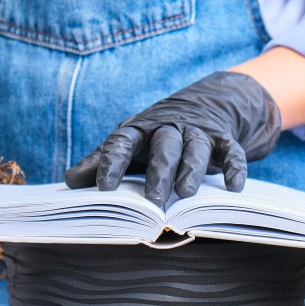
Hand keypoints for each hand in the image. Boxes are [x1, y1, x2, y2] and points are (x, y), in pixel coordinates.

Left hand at [64, 71, 281, 205]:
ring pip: (195, 148)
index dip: (111, 164)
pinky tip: (232, 187)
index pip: (121, 142)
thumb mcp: (127, 144)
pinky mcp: (223, 139)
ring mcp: (197, 132)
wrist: (202, 106)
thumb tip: (70, 183)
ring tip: (186, 194)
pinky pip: (231, 151)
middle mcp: (167, 127)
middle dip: (158, 172)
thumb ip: (100, 162)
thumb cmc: (153, 136)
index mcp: (138, 129)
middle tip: (153, 199)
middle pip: (164, 145)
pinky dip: (234, 167)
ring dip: (191, 170)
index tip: (103, 188)